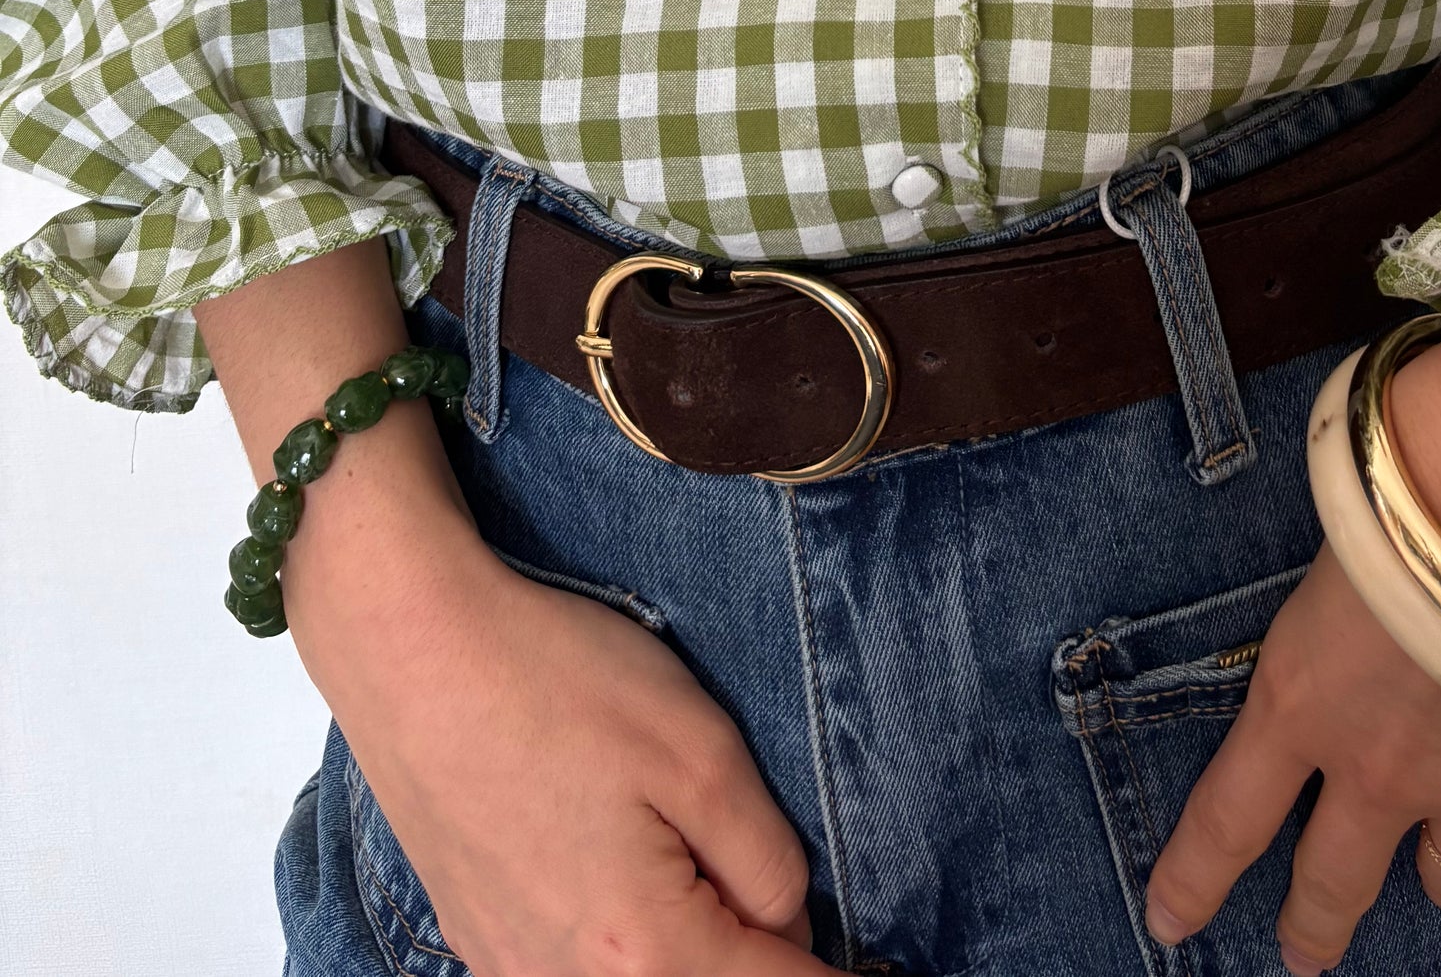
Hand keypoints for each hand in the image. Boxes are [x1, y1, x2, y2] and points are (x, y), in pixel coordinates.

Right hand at [293, 506, 818, 975]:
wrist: (409, 649)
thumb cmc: (554, 684)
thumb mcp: (699, 752)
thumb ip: (764, 858)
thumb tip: (792, 922)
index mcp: (644, 953)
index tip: (877, 969)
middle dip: (757, 962)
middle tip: (805, 924)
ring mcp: (513, 968)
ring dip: (691, 954)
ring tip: (725, 895)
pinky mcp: (479, 936)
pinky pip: (573, 970)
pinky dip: (623, 948)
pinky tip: (633, 883)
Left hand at [1143, 540, 1440, 971]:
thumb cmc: (1414, 482)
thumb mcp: (1340, 517)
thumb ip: (1344, 554)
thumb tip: (1361, 503)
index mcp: (1305, 700)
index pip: (1229, 812)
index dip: (1196, 877)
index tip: (1169, 921)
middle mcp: (1385, 770)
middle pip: (1337, 878)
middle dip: (1317, 919)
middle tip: (1304, 952)